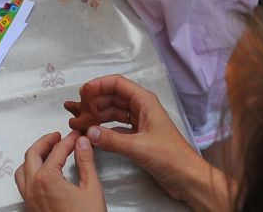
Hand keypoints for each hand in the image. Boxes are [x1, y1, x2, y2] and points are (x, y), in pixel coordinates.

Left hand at [14, 131, 104, 211]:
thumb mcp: (91, 188)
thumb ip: (86, 162)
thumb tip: (82, 142)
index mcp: (47, 179)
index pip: (57, 151)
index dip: (69, 140)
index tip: (77, 136)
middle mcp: (32, 187)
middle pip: (32, 154)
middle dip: (46, 142)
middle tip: (59, 137)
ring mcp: (29, 199)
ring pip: (22, 170)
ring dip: (34, 157)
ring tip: (49, 152)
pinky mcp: (30, 209)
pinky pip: (23, 184)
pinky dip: (30, 172)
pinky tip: (43, 173)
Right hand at [69, 76, 208, 205]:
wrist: (186, 177)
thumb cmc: (169, 156)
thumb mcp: (138, 147)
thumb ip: (112, 139)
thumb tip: (89, 132)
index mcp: (145, 102)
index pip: (118, 84)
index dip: (99, 85)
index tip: (82, 93)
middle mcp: (141, 108)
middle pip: (113, 97)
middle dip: (94, 102)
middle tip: (76, 111)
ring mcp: (140, 122)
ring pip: (114, 112)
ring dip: (98, 116)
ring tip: (80, 122)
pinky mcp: (138, 137)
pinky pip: (117, 127)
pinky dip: (105, 129)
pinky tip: (94, 134)